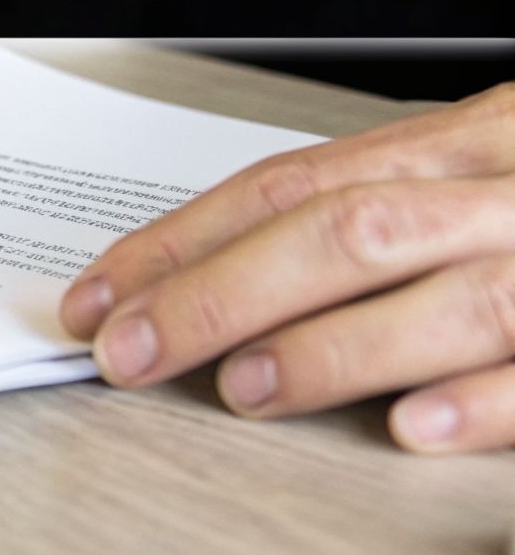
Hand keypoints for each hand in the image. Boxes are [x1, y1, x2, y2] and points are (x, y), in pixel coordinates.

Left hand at [59, 82, 514, 452]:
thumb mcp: (470, 171)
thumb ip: (370, 207)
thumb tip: (216, 269)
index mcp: (458, 144)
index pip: (288, 185)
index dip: (182, 240)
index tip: (100, 295)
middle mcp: (507, 188)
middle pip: (346, 230)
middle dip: (222, 292)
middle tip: (131, 352)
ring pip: (447, 292)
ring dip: (335, 345)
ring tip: (244, 389)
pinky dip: (489, 397)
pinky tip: (417, 429)